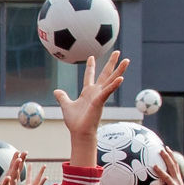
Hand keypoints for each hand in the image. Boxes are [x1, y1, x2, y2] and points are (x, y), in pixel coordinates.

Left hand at [55, 50, 127, 166]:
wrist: (79, 132)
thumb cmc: (75, 122)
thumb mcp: (66, 105)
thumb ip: (62, 97)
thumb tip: (56, 91)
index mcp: (88, 92)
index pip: (90, 76)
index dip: (91, 66)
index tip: (92, 56)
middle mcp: (96, 92)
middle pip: (105, 74)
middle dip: (111, 63)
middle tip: (118, 52)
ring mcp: (99, 96)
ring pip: (111, 80)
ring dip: (119, 70)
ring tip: (127, 60)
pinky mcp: (100, 101)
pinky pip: (108, 91)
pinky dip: (114, 85)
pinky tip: (121, 79)